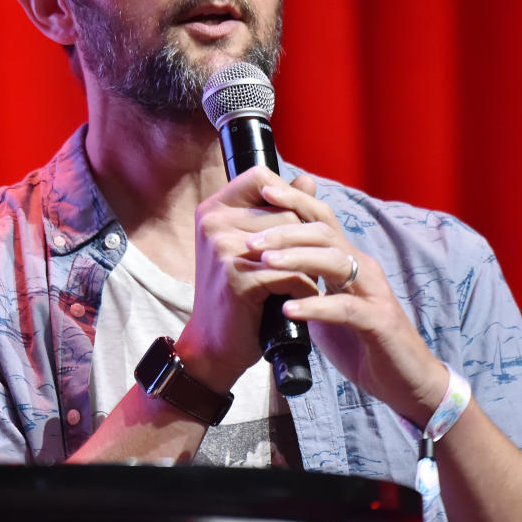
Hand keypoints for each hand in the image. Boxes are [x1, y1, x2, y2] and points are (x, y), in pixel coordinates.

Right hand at [175, 166, 323, 392]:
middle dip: (303, 241)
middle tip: (300, 267)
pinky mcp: (238, 277)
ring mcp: (223, 248)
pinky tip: (295, 301)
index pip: (260, 176)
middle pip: (285, 211)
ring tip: (302, 283)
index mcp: (213, 209)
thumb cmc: (236, 294)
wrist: (214, 344)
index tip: (293, 224)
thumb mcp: (252, 246)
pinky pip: (292, 273)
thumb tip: (309, 180)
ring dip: (307, 265)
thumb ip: (278, 210)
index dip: (285, 195)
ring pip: (294, 241)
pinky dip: (303, 290)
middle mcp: (214, 222)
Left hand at [249, 175, 448, 426]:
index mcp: (348, 261)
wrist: (405, 381)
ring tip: (266, 262)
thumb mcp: (326, 305)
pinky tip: (289, 309)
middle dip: (285, 230)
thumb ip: (303, 283)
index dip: (294, 200)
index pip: (320, 219)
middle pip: (325, 232)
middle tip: (250, 239)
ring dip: (298, 258)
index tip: (263, 190)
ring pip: (336, 261)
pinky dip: (316, 306)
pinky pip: (346, 308)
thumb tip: (264, 268)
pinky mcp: (379, 323)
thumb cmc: (361, 342)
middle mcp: (363, 268)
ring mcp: (373, 293)